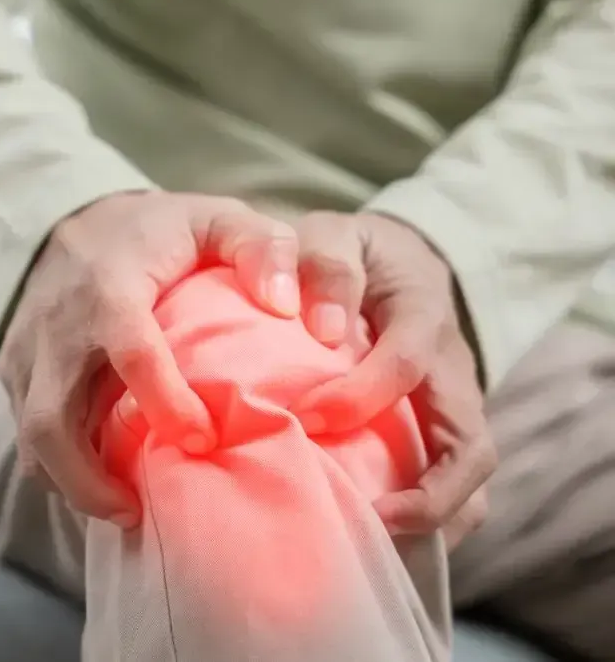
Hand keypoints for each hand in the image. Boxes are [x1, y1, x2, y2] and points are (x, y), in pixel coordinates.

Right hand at [0, 191, 299, 527]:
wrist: (69, 221)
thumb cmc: (155, 231)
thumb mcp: (215, 218)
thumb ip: (261, 247)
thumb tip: (286, 305)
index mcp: (109, 286)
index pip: (131, 352)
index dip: (166, 404)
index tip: (205, 439)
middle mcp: (57, 326)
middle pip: (51, 420)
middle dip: (88, 479)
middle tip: (136, 512)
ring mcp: (27, 352)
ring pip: (30, 438)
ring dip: (70, 483)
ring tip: (121, 509)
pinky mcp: (12, 372)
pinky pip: (27, 433)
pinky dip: (59, 466)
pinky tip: (99, 480)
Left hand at [288, 211, 496, 546]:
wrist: (395, 259)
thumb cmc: (352, 253)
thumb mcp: (335, 234)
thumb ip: (324, 264)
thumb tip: (324, 330)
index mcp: (424, 316)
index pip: (404, 364)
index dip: (357, 395)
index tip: (304, 416)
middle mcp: (452, 370)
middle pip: (471, 446)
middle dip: (427, 492)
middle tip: (365, 515)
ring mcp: (455, 406)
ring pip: (472, 478)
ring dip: (433, 518)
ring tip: (374, 542)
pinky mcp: (443, 430)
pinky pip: (454, 488)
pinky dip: (426, 520)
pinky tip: (372, 537)